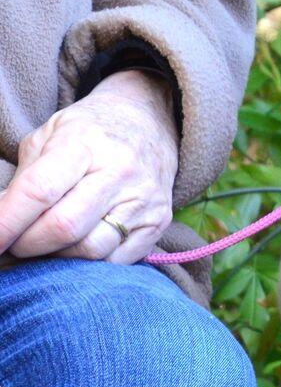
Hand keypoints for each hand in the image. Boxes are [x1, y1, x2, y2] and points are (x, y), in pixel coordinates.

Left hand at [0, 70, 178, 263]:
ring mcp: (143, 200)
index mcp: (85, 144)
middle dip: (28, 245)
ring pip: (90, 250)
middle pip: (64, 227)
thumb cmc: (91, 131)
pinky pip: (116, 261)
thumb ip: (26, 176)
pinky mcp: (159, 222)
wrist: (151, 122)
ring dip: (57, 258)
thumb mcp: (50, 135)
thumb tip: (3, 222)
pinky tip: (77, 249)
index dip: (7, 221)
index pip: (39, 190)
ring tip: (46, 247)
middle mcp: (120, 172)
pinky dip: (89, 264)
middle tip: (15, 244)